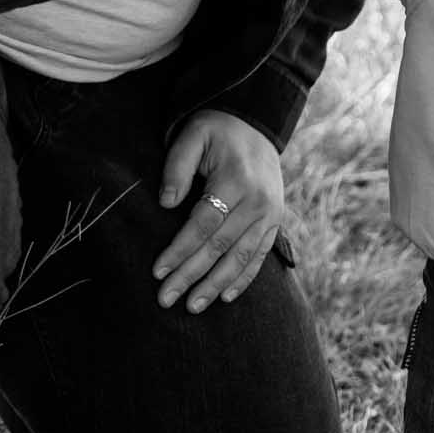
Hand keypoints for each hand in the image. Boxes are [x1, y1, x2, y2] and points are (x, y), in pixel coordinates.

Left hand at [152, 112, 284, 311]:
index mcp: (237, 180)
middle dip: (191, 275)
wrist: (256, 126)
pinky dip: (244, 279)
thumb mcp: (193, 136)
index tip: (158, 271)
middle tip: (166, 299)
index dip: (181, 249)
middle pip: (220, 246)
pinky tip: (226, 297)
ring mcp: (270, 213)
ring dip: (216, 284)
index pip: (204, 223)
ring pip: (241, 257)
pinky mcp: (275, 221)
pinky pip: (260, 255)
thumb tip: (166, 202)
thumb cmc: (217, 132)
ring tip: (193, 306)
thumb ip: (178, 165)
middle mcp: (258, 201)